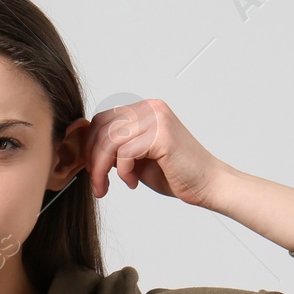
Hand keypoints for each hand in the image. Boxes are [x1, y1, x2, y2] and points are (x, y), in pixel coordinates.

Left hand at [84, 99, 227, 206]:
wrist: (208, 185)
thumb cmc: (175, 173)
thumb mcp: (137, 157)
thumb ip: (116, 148)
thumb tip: (86, 148)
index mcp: (145, 109)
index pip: (102, 119)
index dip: (90, 146)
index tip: (91, 170)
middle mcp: (151, 108)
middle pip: (101, 127)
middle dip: (92, 158)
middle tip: (97, 183)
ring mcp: (157, 118)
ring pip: (110, 140)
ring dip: (101, 168)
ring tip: (107, 186)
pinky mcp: (162, 134)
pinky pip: (125, 152)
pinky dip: (123, 171)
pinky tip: (133, 182)